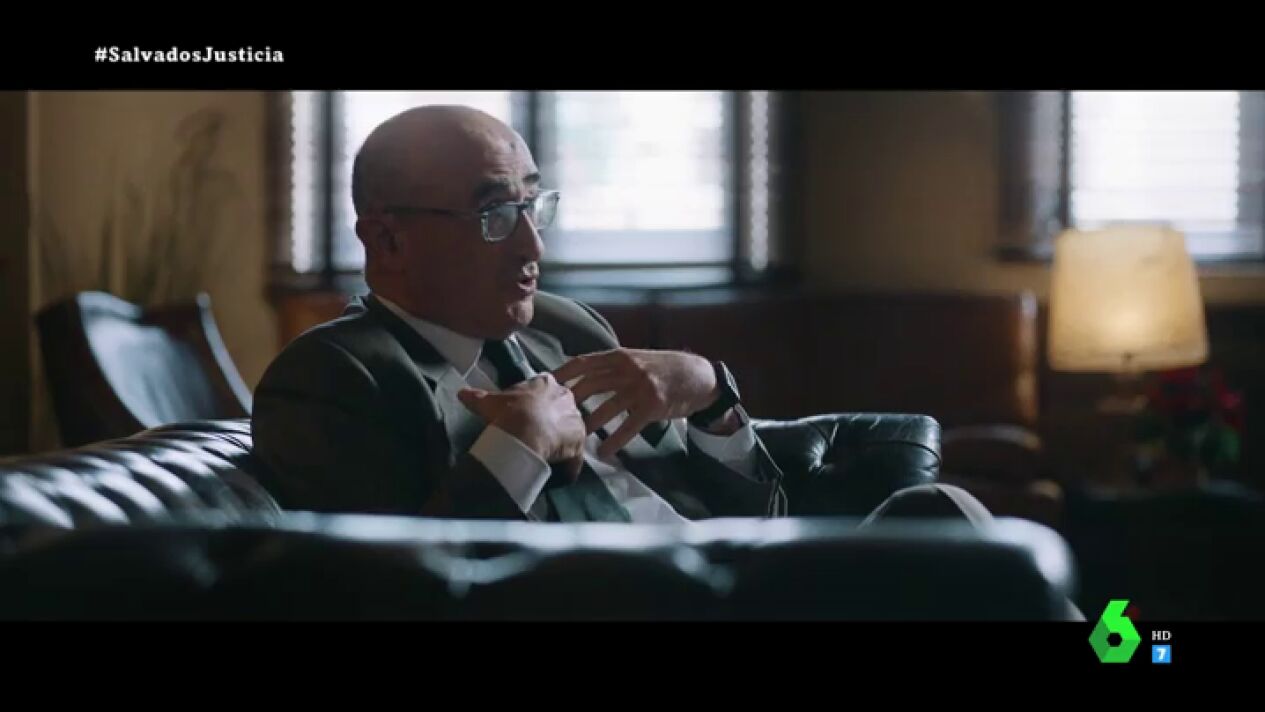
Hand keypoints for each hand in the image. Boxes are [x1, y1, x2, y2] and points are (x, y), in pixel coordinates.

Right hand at [458, 374, 586, 480]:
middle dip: (551, 420)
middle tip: (535, 434)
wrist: (524, 433)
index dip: (535, 402)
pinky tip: (557, 473)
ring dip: (561, 441)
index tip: (525, 413)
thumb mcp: (488, 403)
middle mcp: (566, 397)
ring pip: (569, 431)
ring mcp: (576, 419)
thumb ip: (476, 397)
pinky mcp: (580, 441)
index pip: (544, 389)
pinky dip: (568, 464)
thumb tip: (461, 393)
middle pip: (561, 409)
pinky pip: (575, 455)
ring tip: (545, 454)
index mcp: (546, 383)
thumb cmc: (507, 412)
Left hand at [553, 348, 719, 458]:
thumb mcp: (636, 358)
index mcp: (620, 355)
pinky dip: (614, 441)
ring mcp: (640, 388)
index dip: (563, 374)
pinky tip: (604, 452)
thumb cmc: (664, 368)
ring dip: (588, 425)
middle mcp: (628, 369)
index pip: (583, 362)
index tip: (545, 385)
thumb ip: (612, 365)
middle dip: (570, 403)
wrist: (699, 376)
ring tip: (574, 438)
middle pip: (589, 386)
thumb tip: (582, 374)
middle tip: (555, 418)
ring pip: (606, 408)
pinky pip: (628, 427)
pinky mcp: (652, 406)